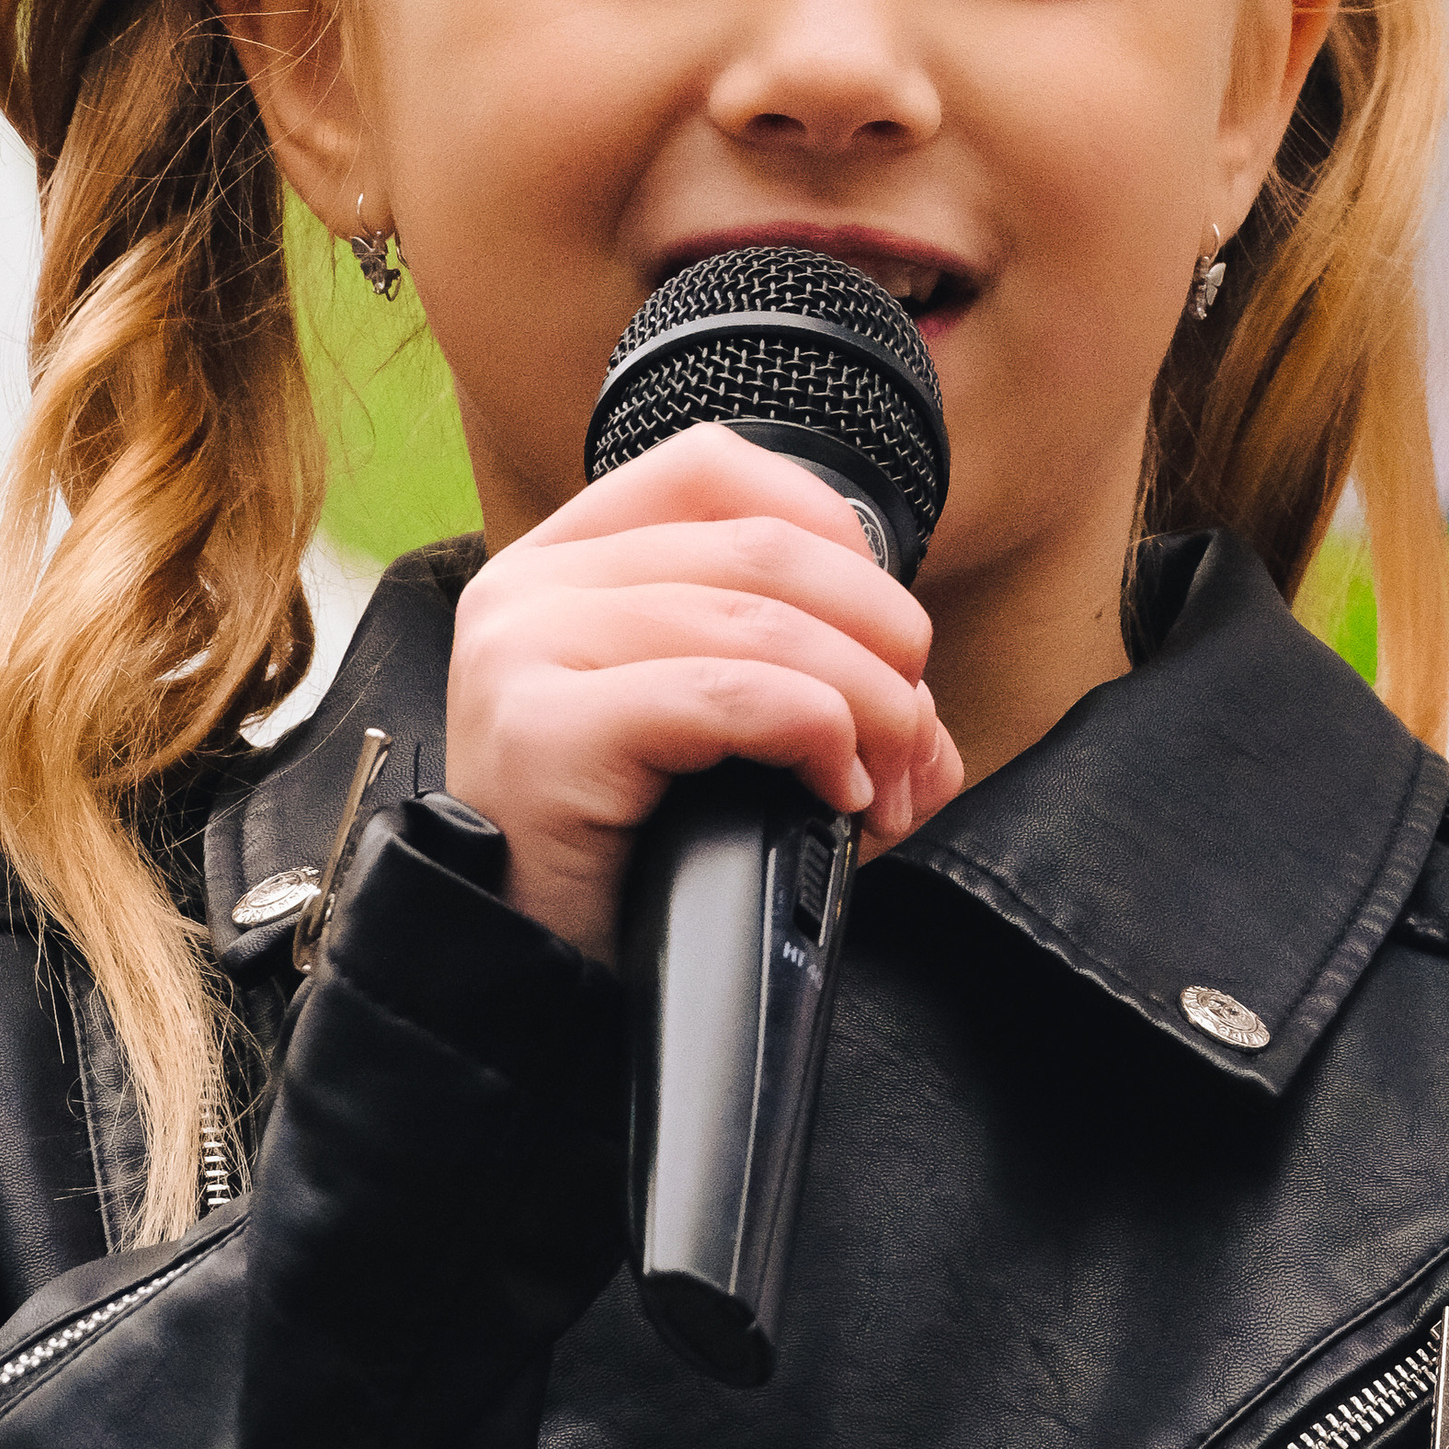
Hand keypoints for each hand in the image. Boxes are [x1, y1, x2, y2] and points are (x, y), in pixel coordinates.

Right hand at [445, 424, 962, 963]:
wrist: (533, 981)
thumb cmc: (626, 858)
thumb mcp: (714, 736)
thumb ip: (808, 682)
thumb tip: (925, 713)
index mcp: (561, 560)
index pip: (713, 466)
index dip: (830, 527)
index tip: (884, 625)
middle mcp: (527, 585)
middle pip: (760, 548)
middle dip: (879, 637)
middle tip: (914, 735)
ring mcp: (523, 649)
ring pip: (758, 622)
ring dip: (868, 702)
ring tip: (890, 779)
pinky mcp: (544, 729)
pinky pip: (725, 694)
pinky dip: (815, 733)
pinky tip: (837, 794)